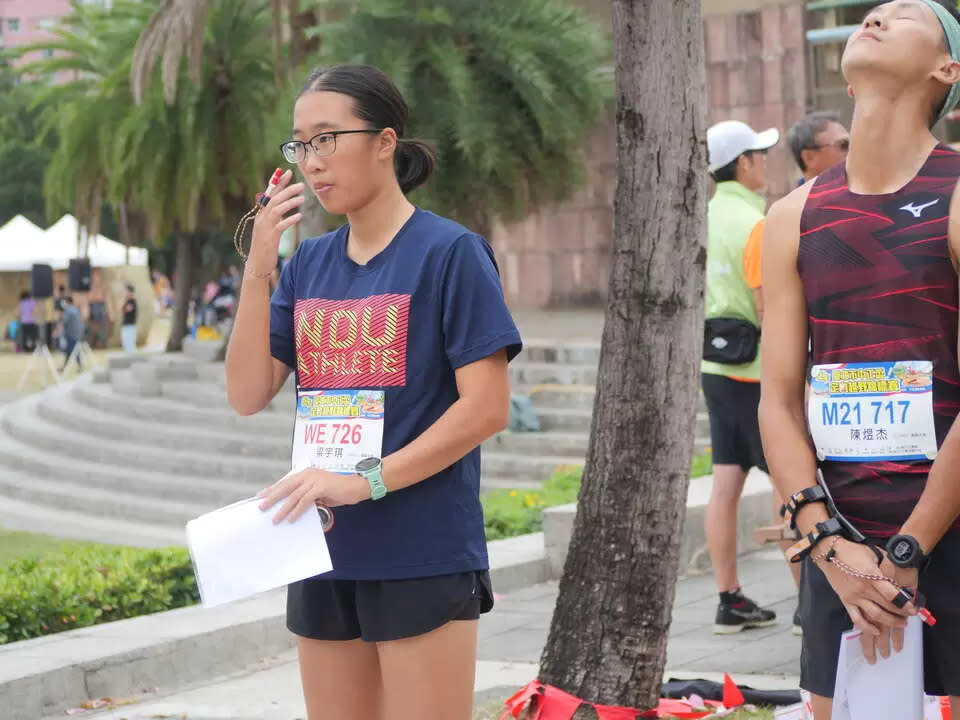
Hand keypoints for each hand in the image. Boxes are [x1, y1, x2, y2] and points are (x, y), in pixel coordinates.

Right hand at [248, 169, 303, 275]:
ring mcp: (264, 228)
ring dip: (290, 202)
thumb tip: (283, 204)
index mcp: (262, 214)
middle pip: (274, 199)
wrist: (257, 264)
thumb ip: (275, 215)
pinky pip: (280, 226)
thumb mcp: (269, 227)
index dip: (278, 182)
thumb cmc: (265, 245)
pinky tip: (299, 216)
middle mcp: (261, 218)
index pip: (270, 194)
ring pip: (276, 210)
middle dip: (287, 190)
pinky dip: (289, 220)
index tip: (287, 172)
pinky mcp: (269, 238)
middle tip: (301, 185)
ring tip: (302, 198)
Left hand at [257, 467, 369, 523]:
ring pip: (293, 495)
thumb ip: (307, 496)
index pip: (285, 482)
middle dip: (272, 497)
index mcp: (306, 474)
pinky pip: (305, 501)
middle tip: (261, 507)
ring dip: (283, 508)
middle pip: (285, 486)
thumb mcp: (320, 492)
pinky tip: (291, 519)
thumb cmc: (339, 490)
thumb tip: (294, 507)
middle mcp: (308, 474)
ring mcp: (314, 479)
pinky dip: (297, 510)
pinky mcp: (320, 487)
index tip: (260, 496)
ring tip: (275, 519)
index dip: (272, 489)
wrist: (357, 486)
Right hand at [815, 538, 914, 663]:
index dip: (905, 604)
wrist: (828, 552)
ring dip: (890, 622)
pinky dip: (867, 627)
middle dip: (902, 613)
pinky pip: (857, 618)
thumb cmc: (852, 551)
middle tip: (910, 615)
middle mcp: (863, 589)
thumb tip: (898, 579)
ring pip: (875, 615)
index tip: (914, 608)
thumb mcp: (873, 554)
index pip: (892, 595)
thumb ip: (884, 567)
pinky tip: (877, 631)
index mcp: (871, 576)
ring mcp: (854, 597)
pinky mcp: (846, 601)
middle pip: (887, 606)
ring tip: (901, 624)